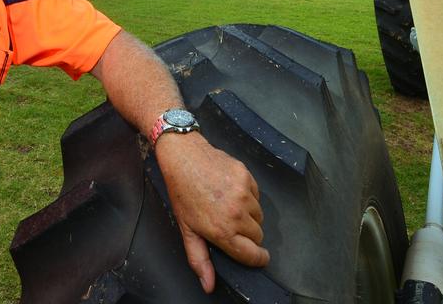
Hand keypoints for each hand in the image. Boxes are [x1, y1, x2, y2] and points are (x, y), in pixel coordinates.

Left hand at [155, 133, 268, 291]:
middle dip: (248, 234)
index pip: (253, 254)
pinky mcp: (248, 177)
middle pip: (258, 235)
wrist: (184, 157)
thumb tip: (209, 285)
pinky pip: (257, 195)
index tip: (259, 257)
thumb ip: (200, 259)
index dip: (258, 259)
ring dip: (248, 215)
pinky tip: (230, 190)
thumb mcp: (187, 230)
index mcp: (222, 231)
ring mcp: (244, 194)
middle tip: (230, 224)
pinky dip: (249, 196)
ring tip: (227, 205)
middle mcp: (236, 214)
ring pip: (259, 215)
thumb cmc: (183, 193)